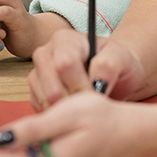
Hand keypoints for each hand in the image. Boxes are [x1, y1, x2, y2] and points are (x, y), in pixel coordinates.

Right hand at [28, 29, 143, 110]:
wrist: (112, 76)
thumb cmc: (117, 65)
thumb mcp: (122, 59)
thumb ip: (109, 64)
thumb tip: (95, 80)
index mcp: (65, 40)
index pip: (64, 64)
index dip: (80, 85)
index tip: (97, 96)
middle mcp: (45, 54)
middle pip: (50, 85)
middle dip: (73, 101)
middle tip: (91, 106)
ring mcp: (37, 74)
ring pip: (43, 100)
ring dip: (66, 110)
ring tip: (85, 108)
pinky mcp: (35, 92)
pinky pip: (41, 109)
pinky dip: (58, 115)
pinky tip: (74, 110)